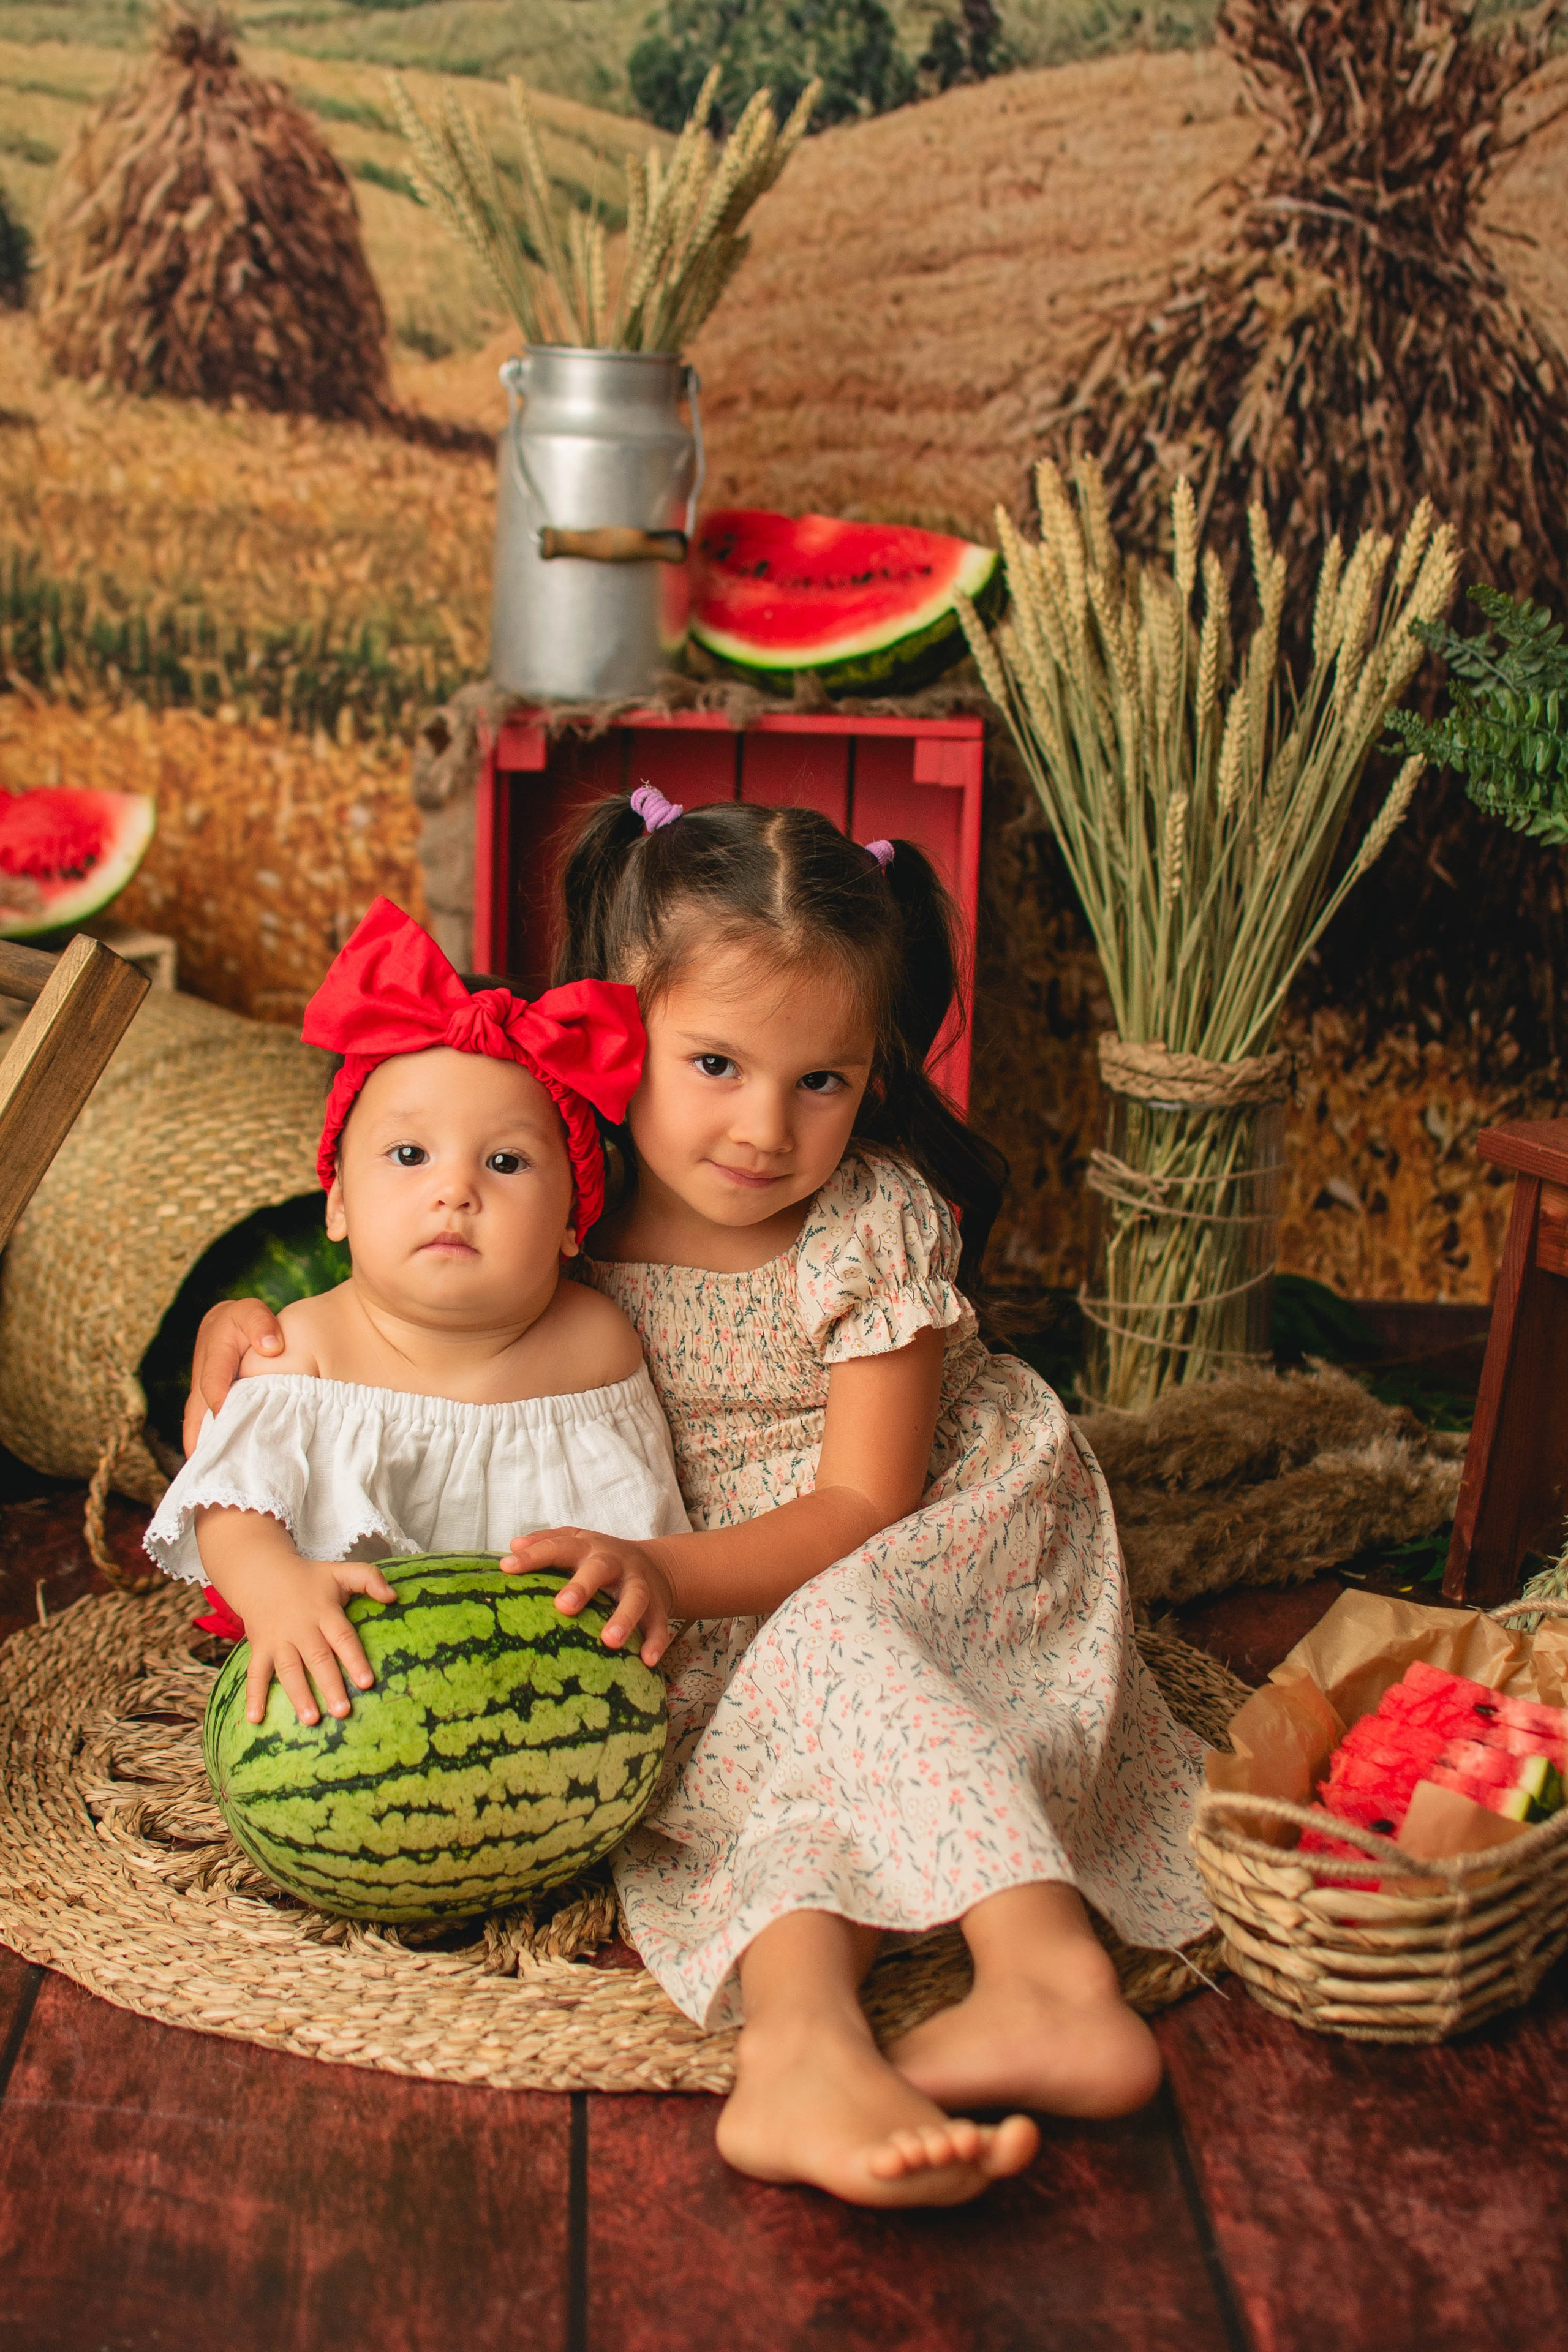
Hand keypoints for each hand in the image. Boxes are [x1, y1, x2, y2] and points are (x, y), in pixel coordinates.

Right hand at [184, 1299, 284, 1454]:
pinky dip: (205, 1444)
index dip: (221, 1405)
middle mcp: (200, 1377)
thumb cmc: (247, 1320)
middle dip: (205, 1440)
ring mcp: (199, 1392)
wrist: (229, 1323)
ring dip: (202, 1447)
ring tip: (212, 1479)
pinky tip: (214, 1469)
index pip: (214, 1384)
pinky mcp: (203, 1402)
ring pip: (197, 1423)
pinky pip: (201, 1425)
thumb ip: (260, 1325)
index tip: (230, 1424)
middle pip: (199, 1413)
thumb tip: (271, 1347)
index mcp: (213, 1354)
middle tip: (216, 1469)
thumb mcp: (253, 1313)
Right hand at [237, 1557, 397, 1726]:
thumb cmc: (309, 1579)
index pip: (343, 1637)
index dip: (355, 1659)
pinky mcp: (260, 1648)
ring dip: (299, 1696)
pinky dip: (253, 1696)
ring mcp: (278, 1640)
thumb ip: (370, 1579)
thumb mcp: (341, 1572)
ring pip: (289, 1670)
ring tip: (311, 1720)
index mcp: (324, 1612)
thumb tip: (394, 1596)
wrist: (261, 1573)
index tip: (367, 1682)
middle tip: (343, 1712)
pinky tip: (255, 1719)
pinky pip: (255, 1673)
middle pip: (318, 1659)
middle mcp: (301, 1628)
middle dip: (330, 1686)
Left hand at [505, 1527, 674, 1665]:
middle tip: (563, 1607)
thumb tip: (512, 1545)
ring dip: (624, 1618)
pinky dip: (656, 1641)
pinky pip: (659, 1624)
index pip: (557, 1547)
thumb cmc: (600, 1558)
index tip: (507, 1568)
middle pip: (599, 1569)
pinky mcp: (658, 1606)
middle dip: (582, 1586)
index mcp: (587, 1548)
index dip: (533, 1556)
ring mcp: (638, 1583)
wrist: (657, 1564)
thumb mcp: (576, 1542)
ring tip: (610, 1641)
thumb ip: (545, 1541)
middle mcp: (614, 1562)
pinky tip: (647, 1660)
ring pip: (635, 1597)